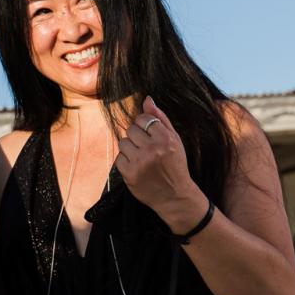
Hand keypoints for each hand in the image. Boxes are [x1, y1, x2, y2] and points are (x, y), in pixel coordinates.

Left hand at [115, 98, 205, 231]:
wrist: (175, 195)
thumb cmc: (175, 165)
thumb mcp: (175, 140)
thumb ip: (161, 118)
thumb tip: (147, 99)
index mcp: (166, 139)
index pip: (143, 119)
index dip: (144, 125)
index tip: (150, 134)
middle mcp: (153, 150)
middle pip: (131, 129)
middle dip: (137, 136)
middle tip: (146, 147)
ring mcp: (140, 163)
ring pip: (123, 142)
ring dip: (130, 148)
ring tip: (142, 157)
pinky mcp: (129, 174)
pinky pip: (119, 158)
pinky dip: (126, 161)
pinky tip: (137, 166)